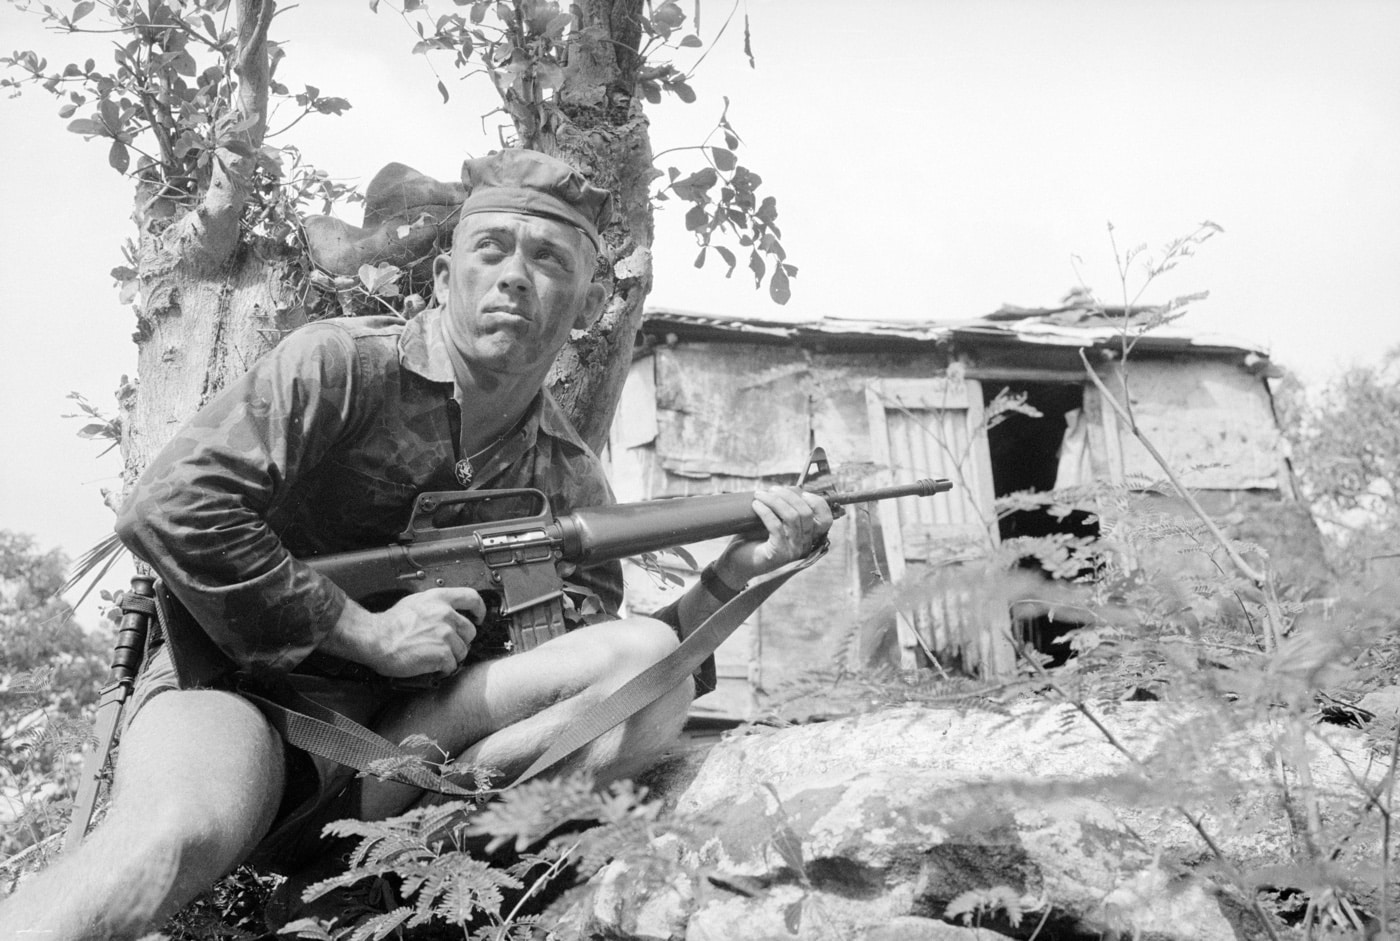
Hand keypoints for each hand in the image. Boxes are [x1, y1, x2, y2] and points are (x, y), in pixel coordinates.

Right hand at [323, 587, 484, 678]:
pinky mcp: (442, 653)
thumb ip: (436, 605)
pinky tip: (430, 665)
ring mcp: (445, 634)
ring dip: (451, 656)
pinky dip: (443, 669)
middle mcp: (445, 614)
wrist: (375, 639)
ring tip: (433, 655)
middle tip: (446, 646)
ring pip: (463, 650)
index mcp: (439, 598)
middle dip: (461, 641)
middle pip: (470, 631)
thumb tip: (449, 611)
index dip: (479, 610)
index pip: (472, 598)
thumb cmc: (391, 624)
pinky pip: (452, 665)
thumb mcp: (415, 602)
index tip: (478, 618)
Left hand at [714, 487, 832, 586]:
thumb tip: (789, 488)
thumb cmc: (754, 539)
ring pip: (792, 517)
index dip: (816, 501)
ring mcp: (793, 551)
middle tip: (770, 490)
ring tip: (759, 495)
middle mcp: (805, 545)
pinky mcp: (779, 554)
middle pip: (806, 513)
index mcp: (808, 537)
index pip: (825, 519)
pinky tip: (756, 505)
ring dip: (775, 501)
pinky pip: (776, 526)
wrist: (737, 564)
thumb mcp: (774, 521)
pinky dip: (765, 511)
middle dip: (788, 495)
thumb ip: (785, 509)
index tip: (799, 491)